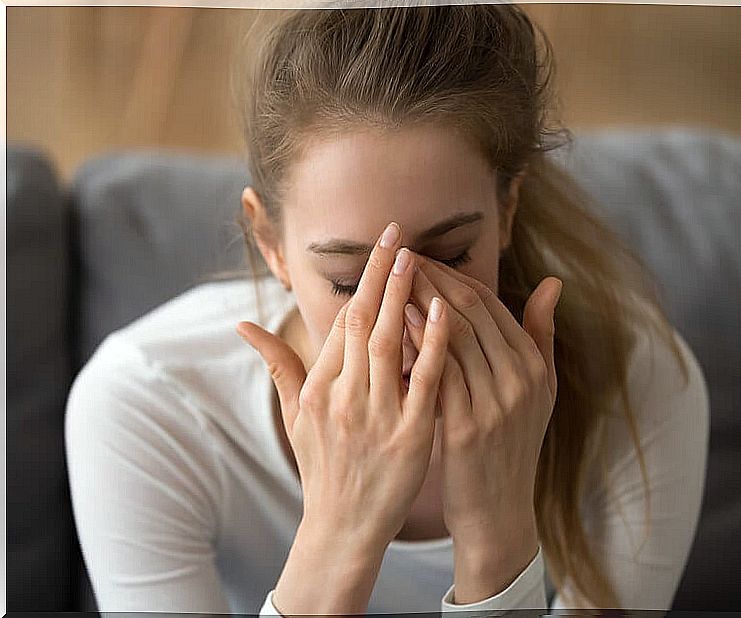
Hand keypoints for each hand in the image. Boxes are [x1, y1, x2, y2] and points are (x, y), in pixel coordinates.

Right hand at [237, 222, 449, 613]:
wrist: (343, 527)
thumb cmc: (322, 467)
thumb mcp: (294, 417)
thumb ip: (277, 365)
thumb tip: (243, 324)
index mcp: (318, 388)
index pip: (342, 322)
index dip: (362, 282)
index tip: (379, 247)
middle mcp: (343, 397)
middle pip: (363, 323)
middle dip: (380, 274)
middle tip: (397, 233)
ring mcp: (377, 416)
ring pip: (391, 344)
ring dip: (403, 297)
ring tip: (416, 258)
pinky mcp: (410, 436)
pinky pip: (425, 381)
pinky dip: (435, 344)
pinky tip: (445, 312)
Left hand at [402, 254, 561, 602]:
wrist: (499, 511)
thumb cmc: (511, 444)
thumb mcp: (538, 391)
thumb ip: (541, 335)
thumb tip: (553, 281)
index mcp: (533, 366)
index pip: (489, 304)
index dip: (453, 276)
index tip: (422, 258)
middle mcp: (519, 380)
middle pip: (469, 312)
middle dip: (431, 278)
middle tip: (400, 257)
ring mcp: (494, 404)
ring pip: (451, 335)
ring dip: (418, 301)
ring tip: (390, 278)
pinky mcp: (465, 428)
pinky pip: (436, 373)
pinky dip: (415, 343)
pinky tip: (393, 323)